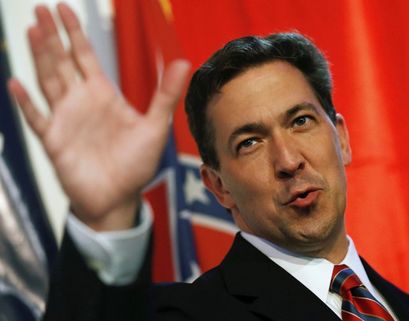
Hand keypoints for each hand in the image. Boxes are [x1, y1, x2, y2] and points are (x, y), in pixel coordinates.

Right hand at [8, 3, 190, 230]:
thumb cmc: (136, 164)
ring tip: (32, 31)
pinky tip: (18, 84)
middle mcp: (81, 102)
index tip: (64, 8)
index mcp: (103, 95)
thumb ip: (165, 95)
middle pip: (62, 61)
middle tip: (40, 8)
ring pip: (48, 81)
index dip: (74, 33)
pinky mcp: (54, 141)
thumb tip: (183, 62)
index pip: (85, 56)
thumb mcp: (155, 127)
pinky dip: (27, 103)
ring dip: (40, 57)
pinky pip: (37, 119)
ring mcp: (65, 120)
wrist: (119, 197)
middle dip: (52, 36)